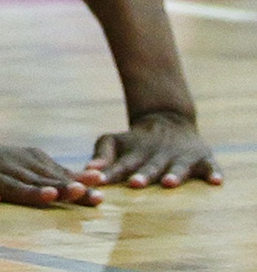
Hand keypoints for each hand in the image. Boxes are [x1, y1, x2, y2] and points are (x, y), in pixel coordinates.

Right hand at [0, 136, 101, 207]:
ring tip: (48, 195)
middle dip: (60, 186)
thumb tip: (86, 186)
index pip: (53, 175)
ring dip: (28, 190)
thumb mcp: (17, 164)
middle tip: (83, 191)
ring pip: (8, 184)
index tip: (98, 190)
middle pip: (36, 179)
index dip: (75, 182)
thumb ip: (46, 175)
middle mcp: (6, 167)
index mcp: (21, 163)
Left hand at [85, 112, 221, 190]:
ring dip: (175, 175)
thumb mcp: (115, 142)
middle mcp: (158, 156)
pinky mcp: (202, 158)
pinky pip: (210, 167)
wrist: (168, 120)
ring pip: (178, 167)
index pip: (121, 165)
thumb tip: (87, 170)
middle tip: (135, 183)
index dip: (111, 173)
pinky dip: (213, 172)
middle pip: (150, 167)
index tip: (101, 181)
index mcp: (136, 154)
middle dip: (143, 175)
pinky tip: (216, 181)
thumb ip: (102, 157)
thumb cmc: (136, 140)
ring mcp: (181, 157)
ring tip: (170, 183)